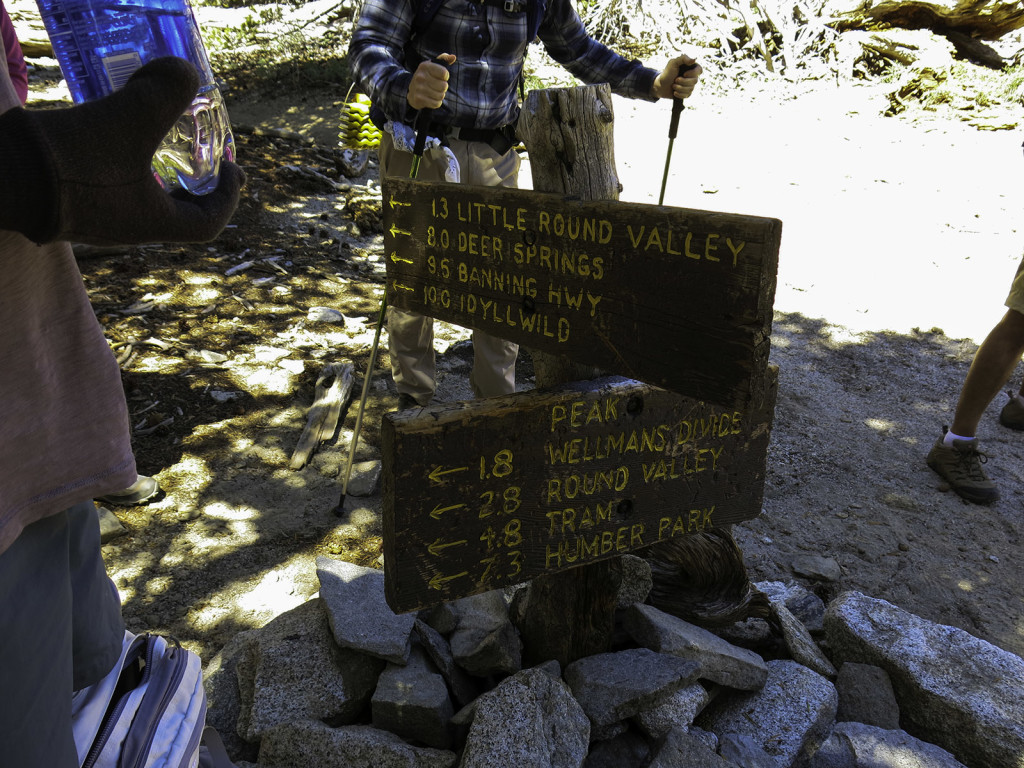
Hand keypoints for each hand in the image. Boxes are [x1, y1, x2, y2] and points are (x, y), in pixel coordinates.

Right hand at [10, 57, 242, 245]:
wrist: (0, 178)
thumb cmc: (71, 160)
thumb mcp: (128, 119)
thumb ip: (165, 93)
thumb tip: (186, 74)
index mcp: (151, 224)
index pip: (207, 224)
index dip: (228, 197)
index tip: (232, 168)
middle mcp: (127, 230)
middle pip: (178, 213)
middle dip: (195, 183)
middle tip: (200, 151)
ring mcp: (96, 220)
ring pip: (143, 200)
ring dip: (158, 172)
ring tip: (158, 137)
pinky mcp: (70, 204)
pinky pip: (111, 190)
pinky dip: (124, 166)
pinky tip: (114, 135)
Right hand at [406, 53, 455, 110]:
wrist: (412, 91)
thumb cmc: (426, 76)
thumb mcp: (433, 65)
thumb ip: (444, 59)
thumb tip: (453, 57)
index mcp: (425, 66)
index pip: (445, 73)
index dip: (445, 77)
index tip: (441, 77)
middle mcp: (420, 76)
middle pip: (444, 86)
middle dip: (443, 87)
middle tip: (437, 86)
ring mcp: (419, 88)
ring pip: (441, 95)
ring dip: (440, 95)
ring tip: (434, 92)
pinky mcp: (418, 99)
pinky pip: (436, 103)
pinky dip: (436, 103)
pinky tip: (431, 99)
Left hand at [652, 55, 701, 99]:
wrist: (660, 85)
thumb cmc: (667, 73)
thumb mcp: (673, 63)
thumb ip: (683, 58)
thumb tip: (694, 60)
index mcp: (690, 68)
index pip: (699, 70)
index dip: (693, 73)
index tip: (684, 74)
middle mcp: (692, 76)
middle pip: (695, 81)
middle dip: (683, 81)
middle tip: (675, 80)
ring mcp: (690, 85)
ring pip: (691, 89)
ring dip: (680, 88)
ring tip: (673, 85)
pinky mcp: (686, 93)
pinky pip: (687, 95)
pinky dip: (679, 94)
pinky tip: (674, 92)